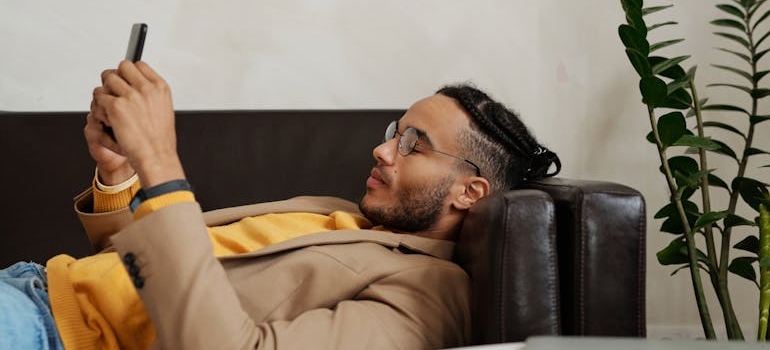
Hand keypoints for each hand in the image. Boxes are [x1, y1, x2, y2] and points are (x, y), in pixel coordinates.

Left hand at [92, 61, 184, 186]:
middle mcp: (146, 87)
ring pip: (107, 79)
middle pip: (121, 66)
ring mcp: (130, 95)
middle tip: (116, 94)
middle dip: (116, 78)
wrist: (156, 157)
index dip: (129, 73)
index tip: (126, 83)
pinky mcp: (115, 106)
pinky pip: (99, 97)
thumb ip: (150, 93)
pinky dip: (100, 107)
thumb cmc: (160, 140)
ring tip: (112, 109)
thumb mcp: (163, 109)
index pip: (138, 64)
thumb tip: (133, 83)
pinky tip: (109, 119)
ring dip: (106, 92)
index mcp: (160, 87)